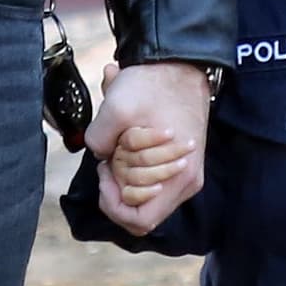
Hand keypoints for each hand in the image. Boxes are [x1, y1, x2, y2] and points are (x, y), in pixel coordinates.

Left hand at [86, 60, 210, 234]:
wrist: (181, 64)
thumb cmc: (154, 85)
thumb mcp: (116, 108)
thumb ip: (99, 140)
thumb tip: (100, 156)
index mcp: (179, 177)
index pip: (140, 221)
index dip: (113, 205)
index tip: (104, 174)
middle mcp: (186, 182)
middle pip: (141, 212)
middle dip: (117, 190)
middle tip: (107, 161)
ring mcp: (186, 174)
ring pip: (146, 198)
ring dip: (125, 180)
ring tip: (116, 151)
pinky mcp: (182, 164)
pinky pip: (153, 183)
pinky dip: (134, 171)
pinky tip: (127, 148)